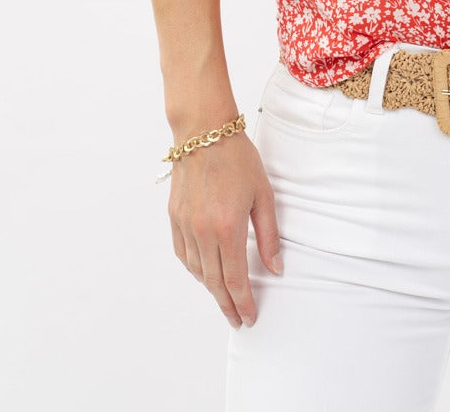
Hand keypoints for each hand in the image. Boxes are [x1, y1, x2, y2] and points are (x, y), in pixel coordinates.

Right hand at [168, 131, 281, 327]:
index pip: (235, 279)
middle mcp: (202, 232)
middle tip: (237, 318)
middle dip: (227, 304)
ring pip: (197, 271)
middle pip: (214, 282)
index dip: (243, 302)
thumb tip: (275, 268)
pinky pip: (182, 254)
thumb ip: (268, 235)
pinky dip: (194, 268)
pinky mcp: (174, 217)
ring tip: (225, 297)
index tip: (249, 317)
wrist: (204, 131)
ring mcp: (185, 225)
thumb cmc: (238, 158)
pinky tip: (204, 271)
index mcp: (227, 228)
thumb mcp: (263, 195)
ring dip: (211, 288)